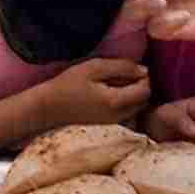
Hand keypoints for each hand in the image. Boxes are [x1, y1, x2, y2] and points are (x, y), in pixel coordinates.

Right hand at [33, 58, 151, 127]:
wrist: (48, 108)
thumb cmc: (68, 85)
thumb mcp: (94, 68)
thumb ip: (121, 67)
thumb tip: (144, 70)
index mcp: (117, 102)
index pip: (146, 89)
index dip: (142, 76)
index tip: (126, 68)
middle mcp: (121, 116)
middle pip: (144, 99)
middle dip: (139, 86)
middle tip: (120, 76)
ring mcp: (116, 123)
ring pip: (137, 107)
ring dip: (132, 94)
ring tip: (113, 85)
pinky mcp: (110, 126)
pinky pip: (128, 113)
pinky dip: (125, 103)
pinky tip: (108, 96)